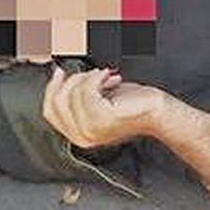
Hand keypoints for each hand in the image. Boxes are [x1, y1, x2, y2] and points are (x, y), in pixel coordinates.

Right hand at [43, 68, 166, 148]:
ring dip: (89, 77)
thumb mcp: (99, 100)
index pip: (49, 111)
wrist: (159, 111)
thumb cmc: (133, 104)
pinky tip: (111, 78)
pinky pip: (87, 90)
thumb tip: (59, 78)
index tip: (59, 72)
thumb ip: (78, 97)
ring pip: (72, 93)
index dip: (51, 89)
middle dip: (73, 80)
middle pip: (57, 101)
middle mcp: (81, 137)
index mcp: (77, 135)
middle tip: (94, 74)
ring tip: (107, 77)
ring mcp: (91, 130)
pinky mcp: (103, 118)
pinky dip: (97, 78)